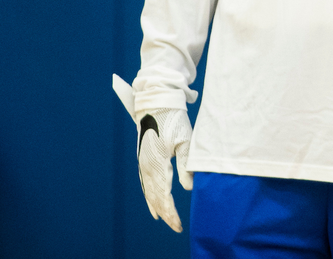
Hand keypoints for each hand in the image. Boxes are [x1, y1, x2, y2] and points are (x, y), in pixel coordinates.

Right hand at [136, 108, 193, 231]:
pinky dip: (149, 197)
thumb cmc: (174, 120)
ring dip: (157, 207)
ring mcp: (143, 164)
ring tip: (165, 220)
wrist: (157, 104)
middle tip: (176, 227)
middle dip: (166, 213)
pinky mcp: (144, 160)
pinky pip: (145, 184)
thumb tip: (189, 188)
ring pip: (149, 192)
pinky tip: (154, 204)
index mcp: (157, 164)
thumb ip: (187, 165)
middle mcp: (147, 167)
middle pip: (155, 197)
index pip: (164, 195)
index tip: (178, 225)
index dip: (171, 212)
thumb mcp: (185, 141)